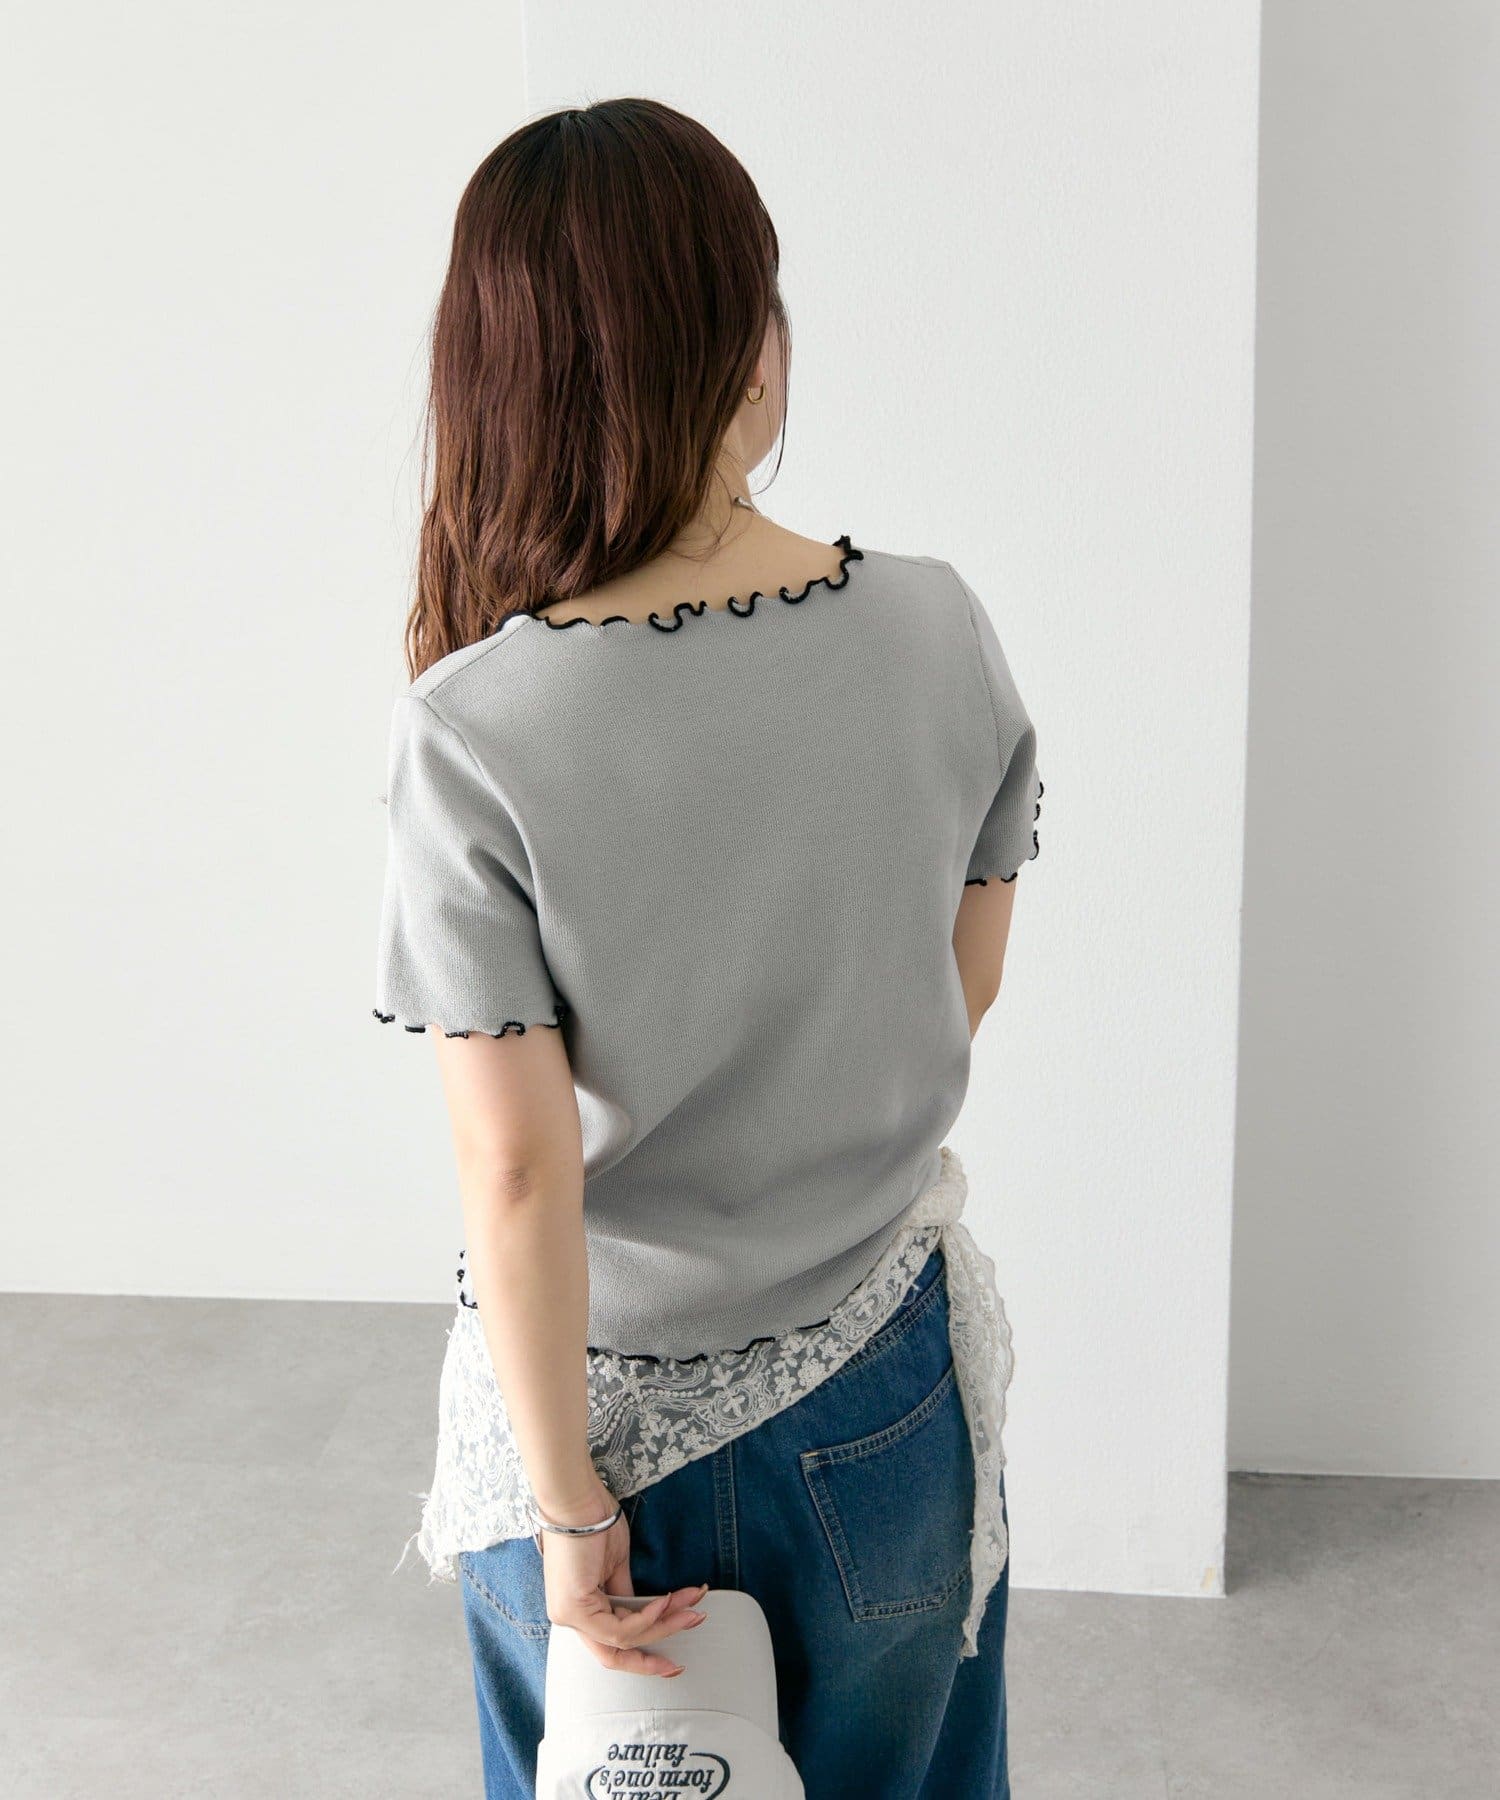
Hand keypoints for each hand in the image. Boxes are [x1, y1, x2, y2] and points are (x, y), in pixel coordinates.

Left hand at [535, 1476, 709, 1677]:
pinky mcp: (574, 1609)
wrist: (575, 1499)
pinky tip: (666, 1601)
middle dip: (651, 1660)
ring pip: (623, 1640)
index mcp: (577, 1607)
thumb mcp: (615, 1565)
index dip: (643, 1652)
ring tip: (690, 1610)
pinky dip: (647, 1618)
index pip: (611, 1642)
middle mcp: (569, 1618)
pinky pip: (618, 1629)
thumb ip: (625, 1595)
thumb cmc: (592, 1521)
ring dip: (663, 1626)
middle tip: (683, 1658)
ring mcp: (568, 1616)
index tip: (671, 1658)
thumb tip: (647, 1614)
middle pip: (614, 1654)